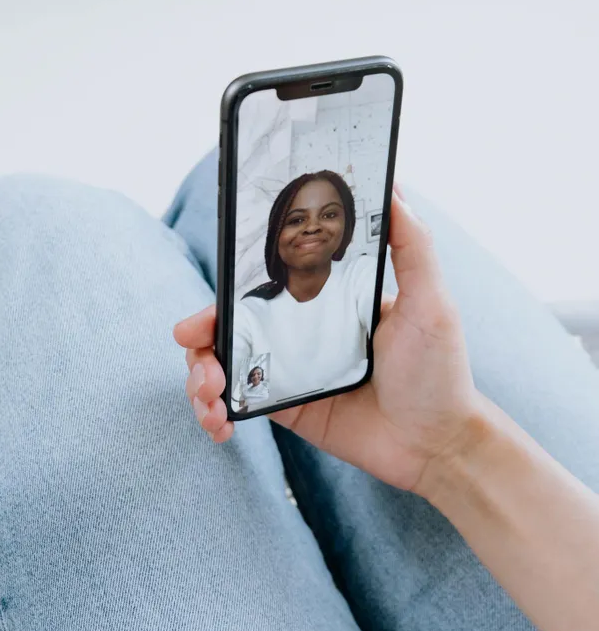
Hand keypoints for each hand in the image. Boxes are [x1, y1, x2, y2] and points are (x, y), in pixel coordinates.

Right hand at [173, 188, 478, 493]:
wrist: (437, 445)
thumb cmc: (439, 371)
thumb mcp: (431, 301)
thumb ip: (412, 245)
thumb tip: (393, 186)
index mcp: (327, 296)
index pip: (265, 277)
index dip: (230, 281)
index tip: (212, 287)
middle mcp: (302, 328)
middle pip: (230, 319)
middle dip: (200, 329)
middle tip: (192, 341)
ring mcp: (289, 369)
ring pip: (223, 361)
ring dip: (199, 373)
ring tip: (208, 394)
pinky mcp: (284, 407)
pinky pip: (235, 403)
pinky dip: (213, 411)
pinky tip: (219, 422)